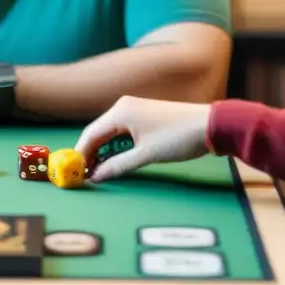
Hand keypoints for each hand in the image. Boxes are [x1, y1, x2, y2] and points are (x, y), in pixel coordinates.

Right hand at [74, 95, 213, 181]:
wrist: (210, 125)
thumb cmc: (177, 138)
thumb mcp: (146, 155)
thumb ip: (118, 166)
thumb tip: (96, 177)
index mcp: (120, 112)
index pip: (90, 134)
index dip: (81, 154)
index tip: (74, 173)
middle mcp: (123, 107)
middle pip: (99, 132)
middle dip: (91, 153)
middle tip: (86, 175)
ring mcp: (135, 109)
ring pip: (111, 133)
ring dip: (105, 151)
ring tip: (101, 171)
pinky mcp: (145, 116)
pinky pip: (123, 131)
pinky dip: (117, 146)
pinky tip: (117, 160)